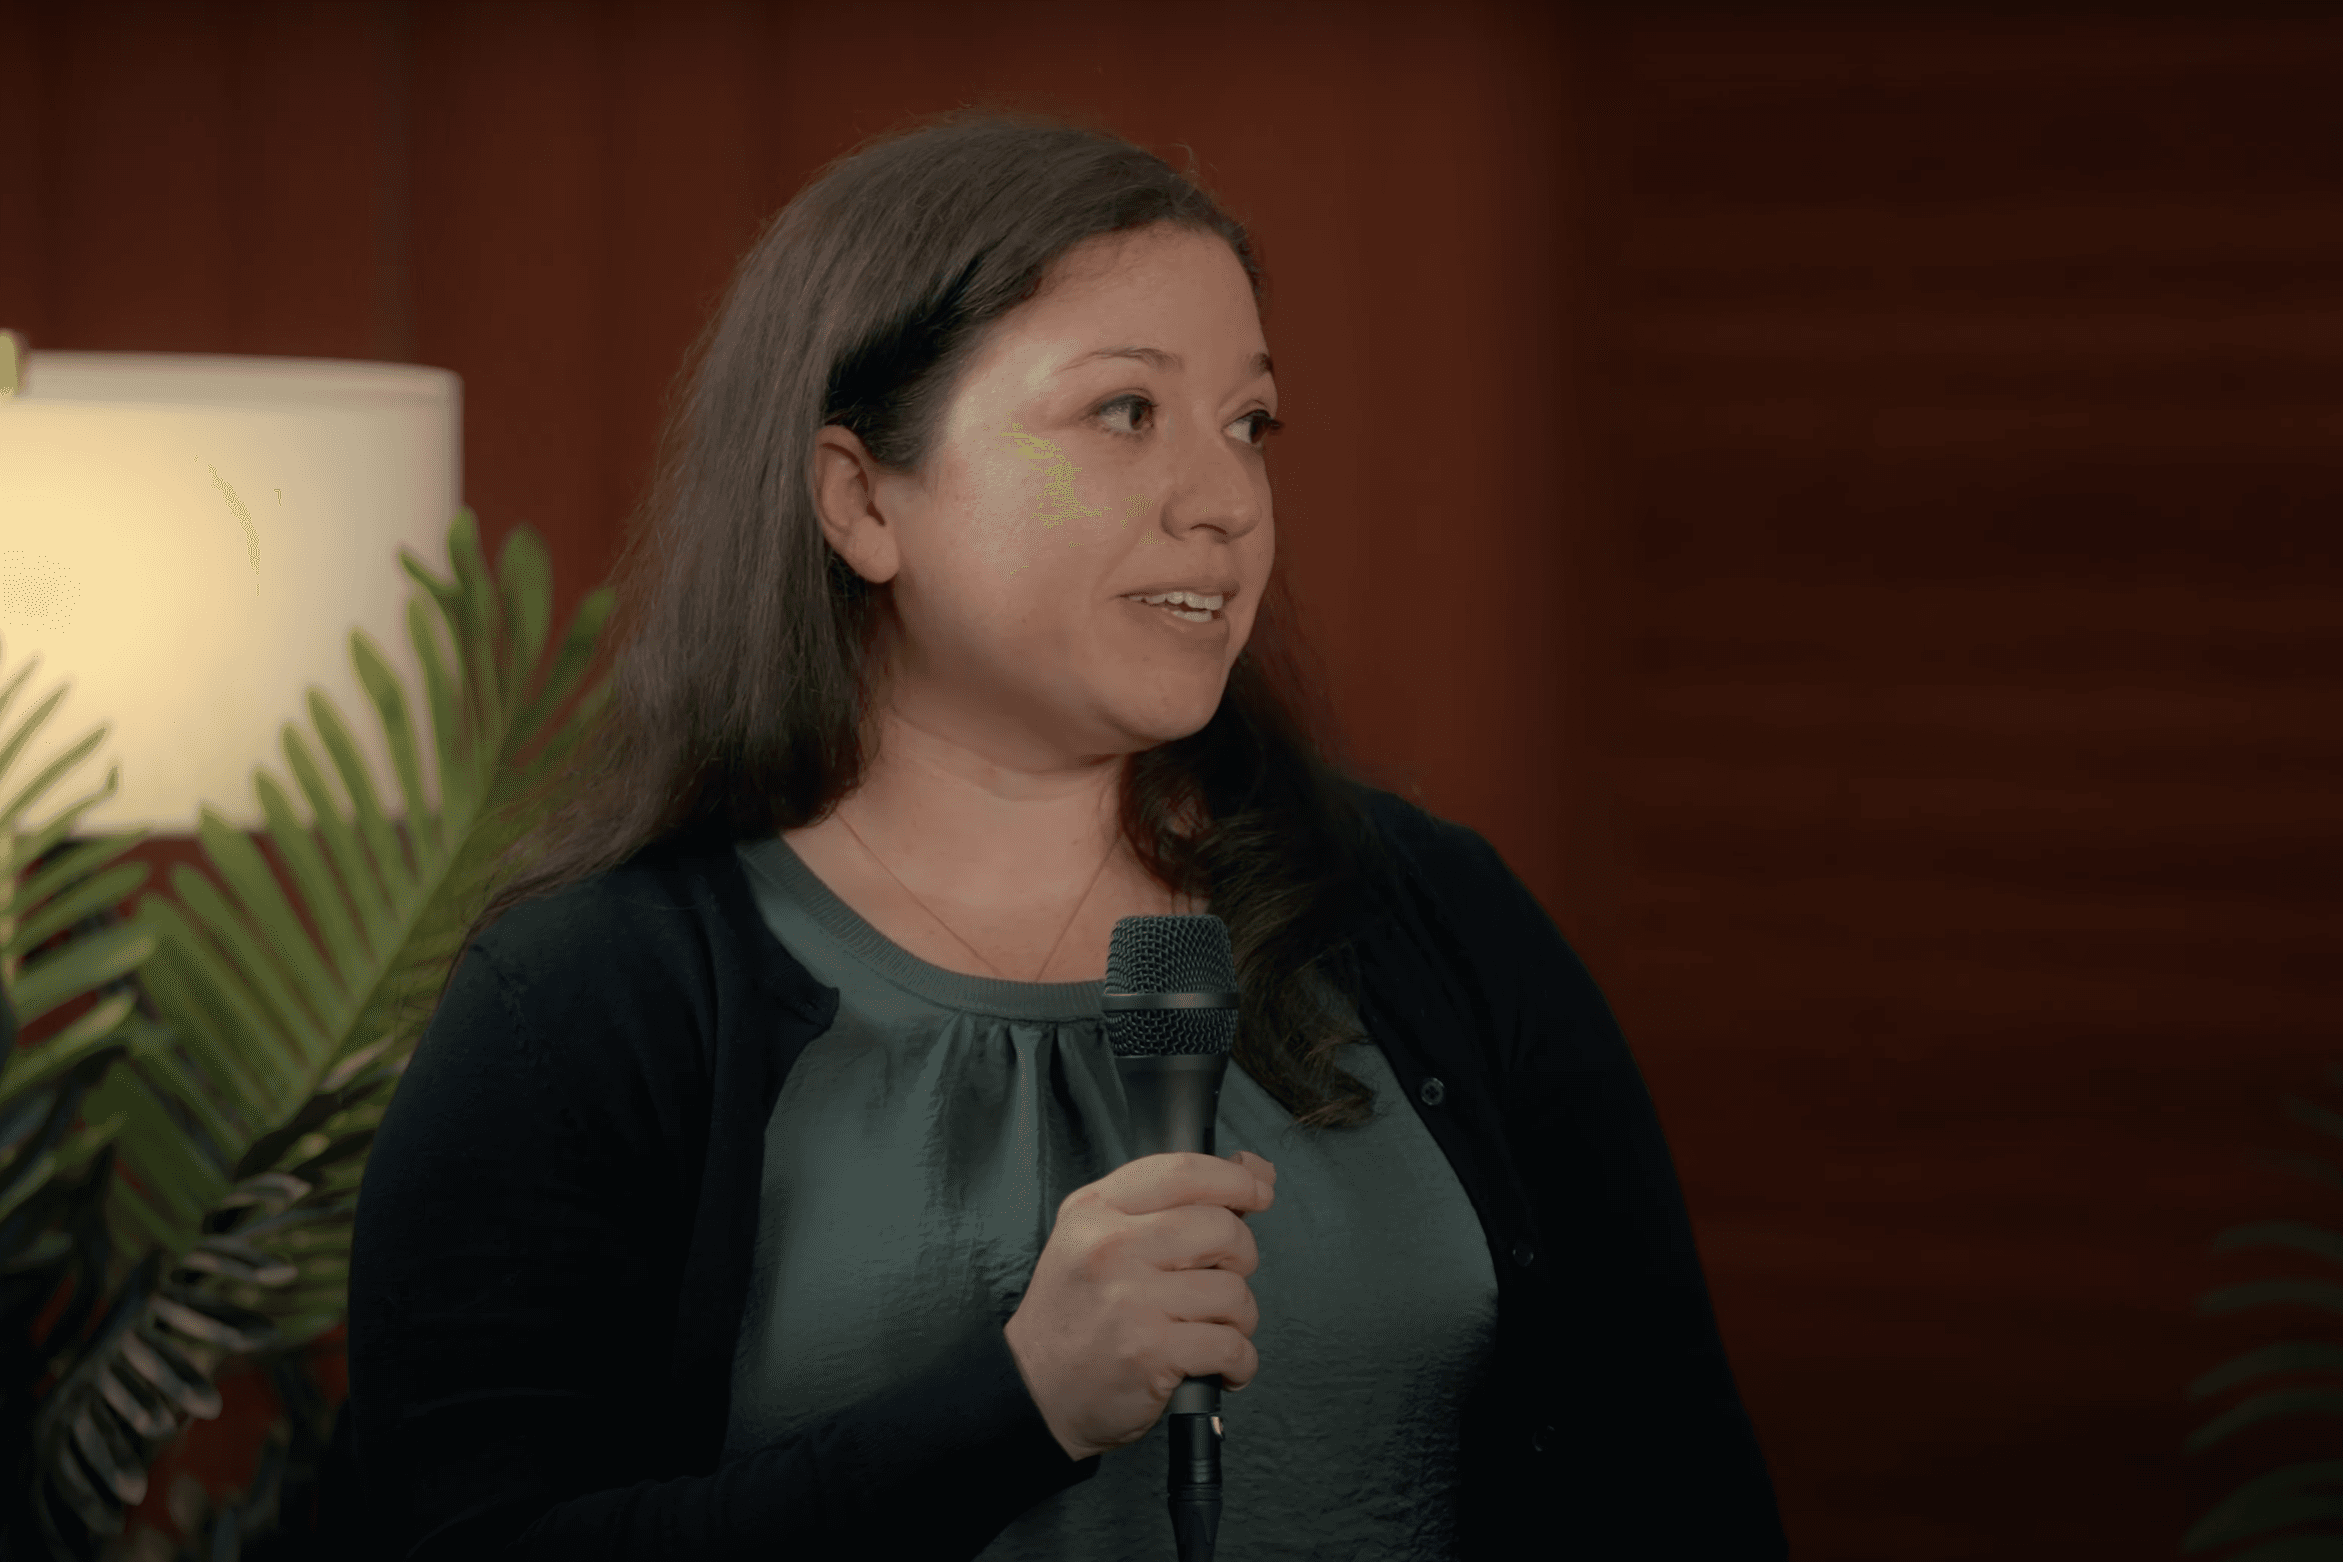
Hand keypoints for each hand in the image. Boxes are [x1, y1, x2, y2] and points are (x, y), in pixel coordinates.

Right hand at [1004, 1150, 1276, 1461]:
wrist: (1034, 1392)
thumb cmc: (1074, 1315)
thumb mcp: (1094, 1238)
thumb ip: (1163, 1203)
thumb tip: (1251, 1170)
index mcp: (1095, 1211)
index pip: (1183, 1172)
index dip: (1235, 1178)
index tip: (1258, 1191)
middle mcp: (1111, 1248)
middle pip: (1221, 1228)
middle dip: (1242, 1256)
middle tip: (1222, 1280)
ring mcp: (1131, 1300)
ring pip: (1233, 1292)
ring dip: (1239, 1318)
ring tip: (1212, 1330)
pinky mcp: (1151, 1352)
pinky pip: (1232, 1346)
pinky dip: (1240, 1361)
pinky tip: (1220, 1366)